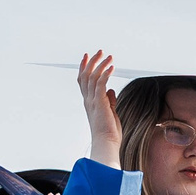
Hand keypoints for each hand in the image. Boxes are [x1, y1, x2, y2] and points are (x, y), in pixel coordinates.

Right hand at [78, 52, 120, 166]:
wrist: (106, 143)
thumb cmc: (109, 132)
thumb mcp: (110, 112)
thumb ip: (109, 100)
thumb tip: (111, 90)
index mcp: (89, 102)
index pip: (83, 81)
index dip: (84, 67)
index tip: (88, 56)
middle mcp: (88, 100)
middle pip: (85, 75)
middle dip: (91, 62)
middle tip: (99, 51)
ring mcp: (93, 101)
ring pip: (92, 77)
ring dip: (100, 64)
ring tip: (109, 56)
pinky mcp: (100, 102)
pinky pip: (101, 83)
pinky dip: (105, 73)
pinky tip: (111, 66)